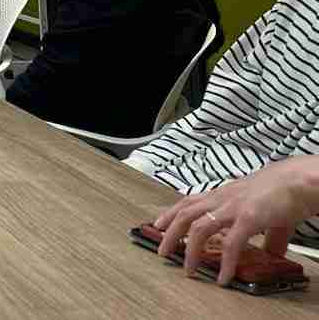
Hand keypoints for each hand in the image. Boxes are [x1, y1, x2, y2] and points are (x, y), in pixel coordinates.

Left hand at [154, 157, 318, 284]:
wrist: (300, 180)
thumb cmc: (284, 191)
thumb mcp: (265, 210)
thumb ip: (265, 232)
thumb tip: (271, 252)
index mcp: (223, 194)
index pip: (188, 201)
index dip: (171, 213)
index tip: (158, 225)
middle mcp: (222, 199)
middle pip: (185, 213)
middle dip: (170, 233)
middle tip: (161, 251)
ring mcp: (233, 208)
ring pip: (199, 227)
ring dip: (189, 250)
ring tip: (187, 269)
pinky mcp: (249, 218)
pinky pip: (231, 244)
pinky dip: (225, 262)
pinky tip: (223, 277)